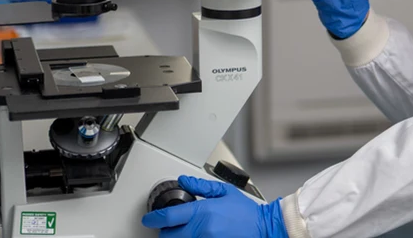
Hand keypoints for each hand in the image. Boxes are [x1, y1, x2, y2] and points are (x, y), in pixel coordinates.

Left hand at [141, 176, 287, 237]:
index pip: (168, 217)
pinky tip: (192, 236)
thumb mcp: (224, 192)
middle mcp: (202, 229)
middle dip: (164, 232)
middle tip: (168, 227)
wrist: (263, 229)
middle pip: (168, 236)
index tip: (148, 219)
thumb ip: (201, 186)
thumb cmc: (246, 213)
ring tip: (180, 232)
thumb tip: (183, 181)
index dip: (153, 218)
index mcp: (203, 212)